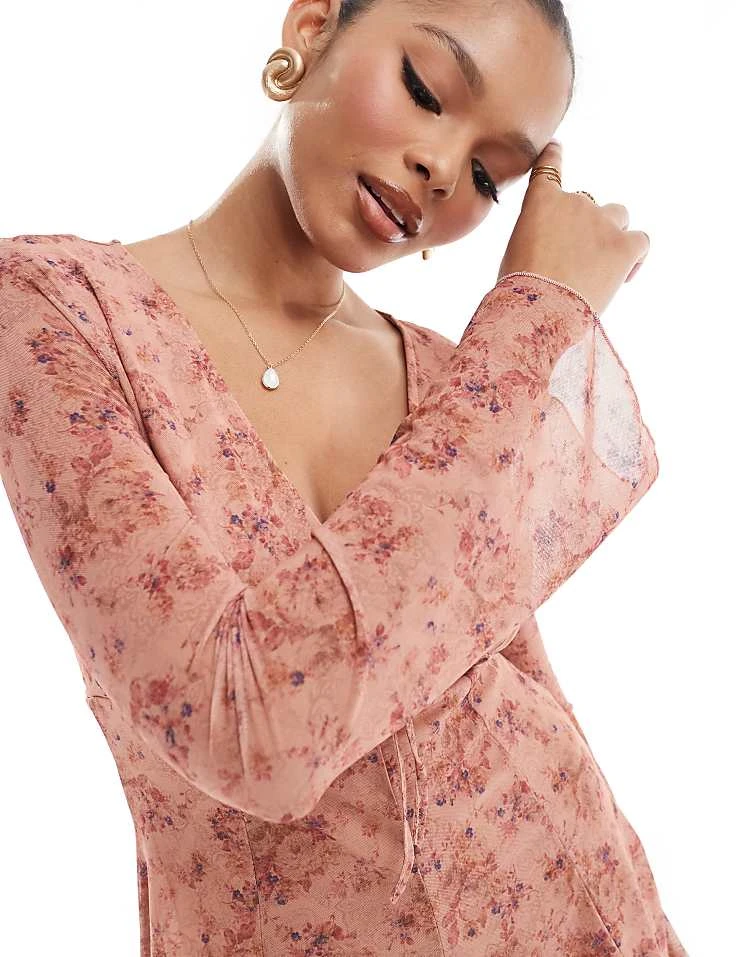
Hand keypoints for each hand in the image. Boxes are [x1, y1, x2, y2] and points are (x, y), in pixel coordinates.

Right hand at [497, 140, 649, 315]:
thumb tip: (553, 249)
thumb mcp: (514, 252)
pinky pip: (641, 242)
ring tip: (600, 265)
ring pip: (618, 216)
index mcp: (541, 201)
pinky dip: (635, 256)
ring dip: (611, 234)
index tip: (557, 148)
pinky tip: (624, 275)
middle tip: (574, 260)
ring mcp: (603, 222)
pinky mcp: (625, 246)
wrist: (540, 309)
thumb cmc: (519, 289)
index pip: (550, 166)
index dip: (554, 156)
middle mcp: (575, 202)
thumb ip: (537, 236)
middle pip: (588, 203)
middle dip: (584, 226)